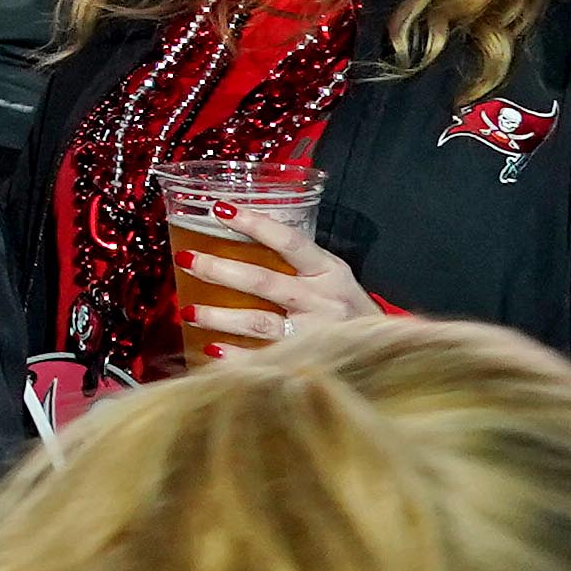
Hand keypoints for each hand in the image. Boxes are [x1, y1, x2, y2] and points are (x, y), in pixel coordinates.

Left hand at [179, 220, 373, 356]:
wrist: (384, 351)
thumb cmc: (345, 306)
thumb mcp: (330, 275)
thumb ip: (295, 259)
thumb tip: (239, 231)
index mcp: (329, 271)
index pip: (289, 240)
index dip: (254, 223)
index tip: (220, 209)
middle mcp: (323, 301)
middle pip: (263, 282)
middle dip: (220, 269)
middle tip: (186, 261)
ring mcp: (315, 333)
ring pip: (259, 321)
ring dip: (219, 315)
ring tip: (188, 310)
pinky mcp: (307, 361)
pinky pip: (263, 358)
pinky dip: (236, 355)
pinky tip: (211, 348)